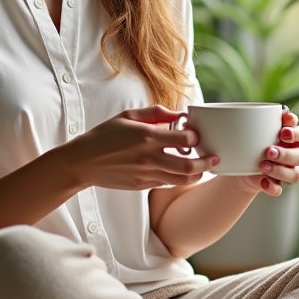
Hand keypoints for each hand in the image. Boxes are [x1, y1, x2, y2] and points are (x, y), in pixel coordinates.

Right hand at [58, 105, 217, 190]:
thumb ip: (155, 113)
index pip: (185, 140)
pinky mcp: (142, 185)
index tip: (197, 135)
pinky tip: (182, 173)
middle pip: (189, 165)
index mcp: (147, 137)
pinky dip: (178, 179)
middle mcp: (149, 157)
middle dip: (207, 162)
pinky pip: (167, 184)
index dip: (196, 137)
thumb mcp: (127, 116)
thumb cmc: (104, 136)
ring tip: (203, 168)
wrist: (83, 162)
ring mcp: (146, 174)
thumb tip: (177, 114)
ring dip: (197, 174)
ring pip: (181, 179)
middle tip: (215, 158)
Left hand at [235, 110, 298, 196]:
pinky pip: (279, 190)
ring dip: (280, 170)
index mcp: (294, 138)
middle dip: (286, 154)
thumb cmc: (254, 140)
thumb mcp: (257, 129)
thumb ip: (264, 121)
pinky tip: (262, 181)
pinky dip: (271, 187)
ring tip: (262, 166)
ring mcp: (289, 171)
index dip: (297, 133)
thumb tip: (267, 111)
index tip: (283, 130)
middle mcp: (296, 154)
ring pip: (295, 175)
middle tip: (269, 151)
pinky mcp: (277, 185)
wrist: (242, 163)